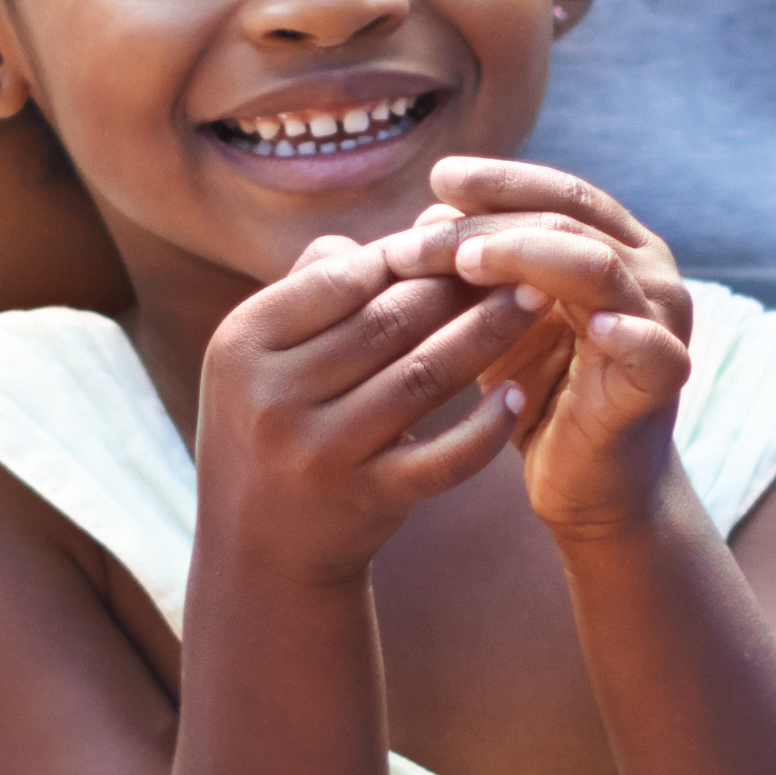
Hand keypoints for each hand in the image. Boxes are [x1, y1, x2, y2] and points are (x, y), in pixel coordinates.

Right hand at [185, 234, 537, 593]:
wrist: (259, 549)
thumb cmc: (275, 424)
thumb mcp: (265, 355)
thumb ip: (323, 286)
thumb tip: (409, 226)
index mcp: (242, 343)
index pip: (343, 278)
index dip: (409, 254)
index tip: (462, 237)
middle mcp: (272, 397)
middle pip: (389, 320)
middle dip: (461, 285)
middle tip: (520, 259)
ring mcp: (318, 453)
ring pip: (424, 376)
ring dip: (487, 336)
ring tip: (534, 303)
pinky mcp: (365, 499)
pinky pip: (442, 457)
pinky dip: (484, 427)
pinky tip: (516, 396)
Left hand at [412, 159, 693, 545]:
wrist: (586, 484)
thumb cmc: (539, 392)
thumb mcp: (493, 321)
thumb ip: (472, 268)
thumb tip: (426, 215)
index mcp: (614, 246)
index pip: (559, 194)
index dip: (501, 180)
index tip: (438, 174)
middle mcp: (648, 271)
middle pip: (568, 222)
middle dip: (487, 224)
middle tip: (417, 240)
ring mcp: (662, 321)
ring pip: (597, 267)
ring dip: (525, 257)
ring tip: (465, 262)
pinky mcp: (663, 378)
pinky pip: (647, 346)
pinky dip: (621, 330)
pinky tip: (584, 324)